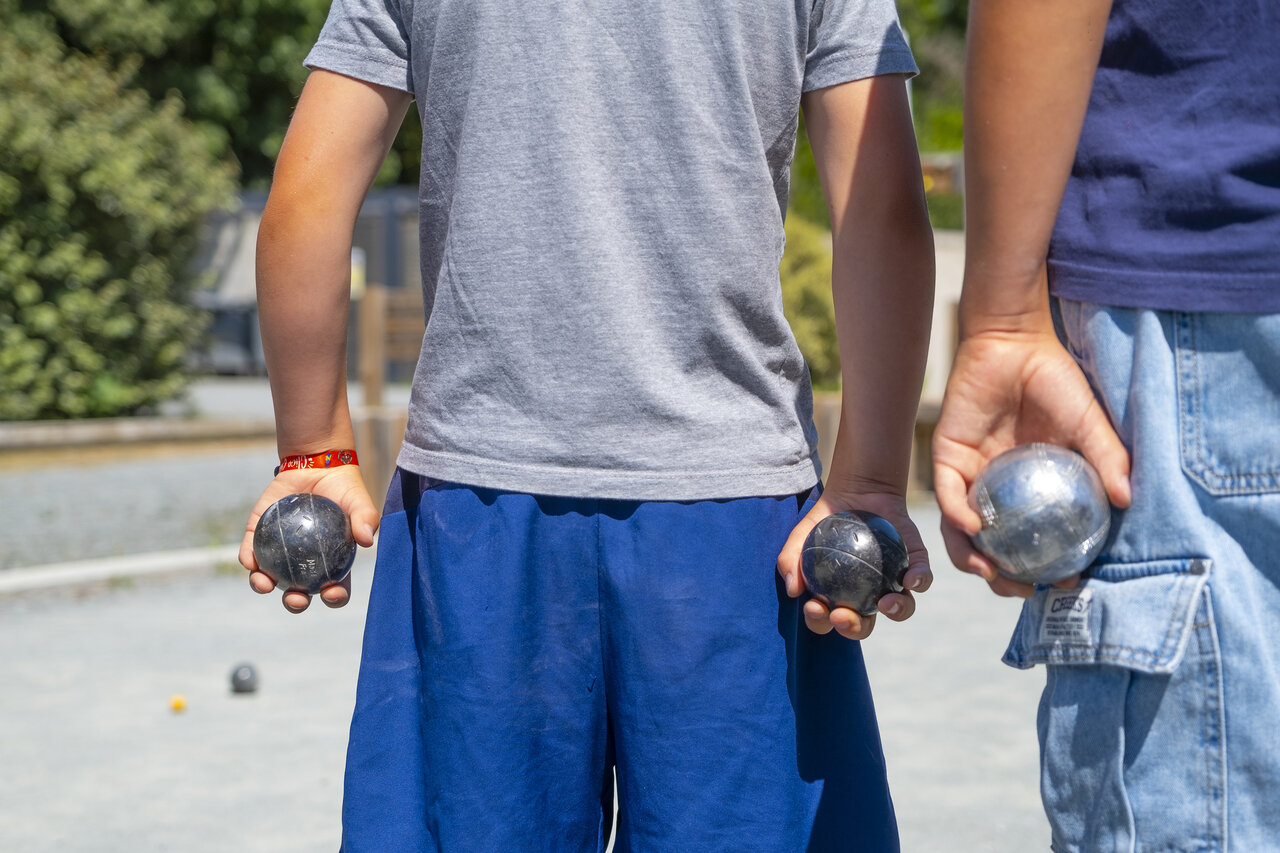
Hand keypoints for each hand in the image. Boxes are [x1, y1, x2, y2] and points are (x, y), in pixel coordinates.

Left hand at [238, 466, 379, 612]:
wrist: (317, 463)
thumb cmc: (344, 487)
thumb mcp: (359, 501)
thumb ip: (365, 519)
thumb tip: (368, 541)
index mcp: (331, 563)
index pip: (334, 587)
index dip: (333, 597)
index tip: (330, 593)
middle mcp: (304, 562)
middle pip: (299, 591)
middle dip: (296, 602)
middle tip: (296, 597)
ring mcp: (281, 551)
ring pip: (269, 577)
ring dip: (264, 585)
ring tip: (264, 584)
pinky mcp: (260, 535)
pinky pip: (251, 551)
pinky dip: (248, 558)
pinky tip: (249, 561)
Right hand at [777, 487, 931, 639]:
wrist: (857, 489)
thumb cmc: (826, 519)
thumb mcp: (801, 535)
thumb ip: (790, 560)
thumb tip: (793, 590)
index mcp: (839, 598)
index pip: (827, 619)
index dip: (820, 621)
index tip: (815, 606)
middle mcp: (868, 597)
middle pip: (864, 625)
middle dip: (854, 628)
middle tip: (844, 615)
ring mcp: (894, 583)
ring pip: (901, 608)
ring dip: (896, 612)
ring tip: (885, 603)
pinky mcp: (916, 565)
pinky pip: (922, 578)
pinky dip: (919, 581)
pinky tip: (910, 579)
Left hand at [932, 327, 1130, 597]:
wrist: (1014, 343)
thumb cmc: (1055, 381)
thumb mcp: (1089, 424)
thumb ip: (1106, 460)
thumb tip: (1127, 501)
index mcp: (1032, 492)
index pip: (1034, 542)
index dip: (1046, 569)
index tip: (1066, 584)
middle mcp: (999, 492)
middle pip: (993, 549)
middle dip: (1002, 579)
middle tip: (1020, 590)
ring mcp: (972, 477)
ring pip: (962, 533)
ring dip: (972, 560)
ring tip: (991, 574)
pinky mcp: (948, 458)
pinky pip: (949, 496)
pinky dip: (958, 516)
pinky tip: (975, 528)